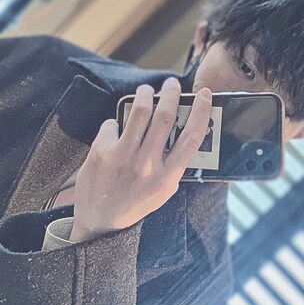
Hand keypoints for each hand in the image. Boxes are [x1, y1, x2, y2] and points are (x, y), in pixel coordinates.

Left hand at [69, 77, 212, 242]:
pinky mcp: (102, 152)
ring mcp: (123, 157)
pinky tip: (116, 130)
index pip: (191, 138)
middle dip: (170, 93)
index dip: (200, 112)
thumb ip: (173, 164)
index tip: (204, 95)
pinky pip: (113, 123)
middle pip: (164, 117)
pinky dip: (116, 122)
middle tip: (171, 84)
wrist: (99, 220)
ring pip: (139, 112)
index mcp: (167, 178)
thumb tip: (182, 130)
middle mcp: (147, 166)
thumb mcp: (163, 191)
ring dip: (145, 95)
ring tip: (146, 91)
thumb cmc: (134, 203)